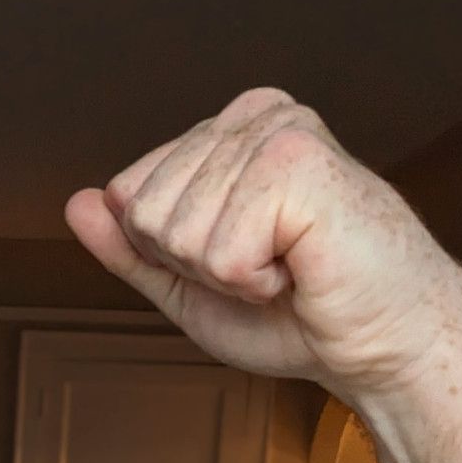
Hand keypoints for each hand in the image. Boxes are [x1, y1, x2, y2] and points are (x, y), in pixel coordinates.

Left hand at [66, 89, 461, 404]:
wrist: (382, 346)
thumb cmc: (301, 316)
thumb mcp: (191, 285)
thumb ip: (130, 248)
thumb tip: (79, 203)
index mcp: (230, 129)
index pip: (129, 192)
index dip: (173, 254)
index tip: (243, 261)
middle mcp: (254, 115)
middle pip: (145, 211)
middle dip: (197, 264)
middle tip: (269, 268)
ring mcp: (277, 132)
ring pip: (177, 230)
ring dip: (230, 275)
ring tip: (289, 266)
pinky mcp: (297, 164)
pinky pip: (219, 250)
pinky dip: (255, 281)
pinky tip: (303, 267)